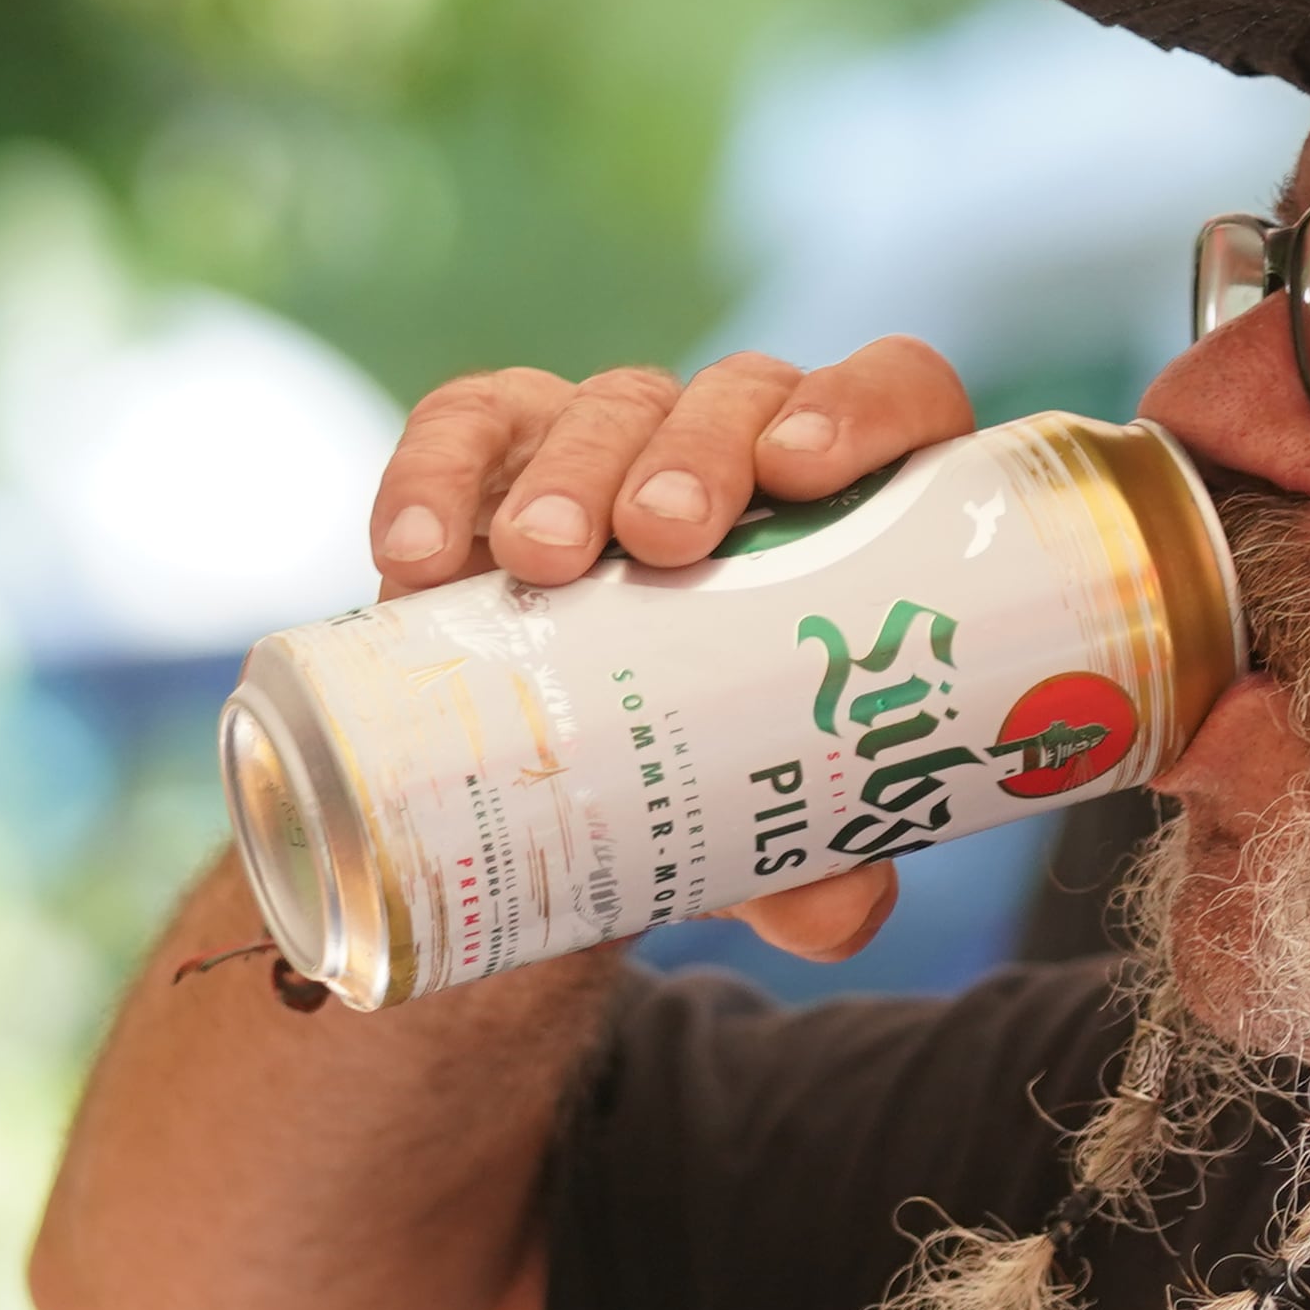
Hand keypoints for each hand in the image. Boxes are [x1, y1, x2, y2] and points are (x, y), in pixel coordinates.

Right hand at [362, 336, 973, 961]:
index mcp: (856, 501)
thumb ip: (818, 870)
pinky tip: (415, 557)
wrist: (572, 780)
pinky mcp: (502, 452)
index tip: (806, 471)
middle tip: (664, 540)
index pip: (895, 396)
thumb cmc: (715, 770)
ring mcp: (620, 436)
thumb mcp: (768, 828)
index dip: (864, 406)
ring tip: (540, 563)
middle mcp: (744, 444)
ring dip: (574, 474)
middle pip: (741, 397)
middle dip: (699, 455)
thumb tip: (842, 913)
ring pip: (611, 407)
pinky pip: (467, 429)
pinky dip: (436, 478)